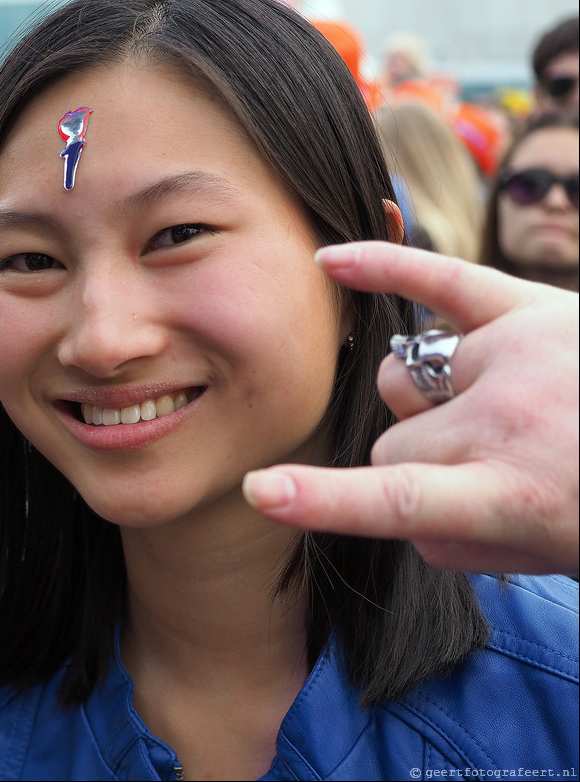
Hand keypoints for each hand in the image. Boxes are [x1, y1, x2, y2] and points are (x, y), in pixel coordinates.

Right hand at [244, 242, 578, 574]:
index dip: (326, 499)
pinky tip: (331, 260)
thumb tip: (401, 502)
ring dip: (428, 406)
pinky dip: (382, 267)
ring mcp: (512, 357)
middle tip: (490, 477)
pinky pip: (438, 278)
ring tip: (504, 414)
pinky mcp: (529, 308)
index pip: (398, 498)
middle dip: (418, 468)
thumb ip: (463, 537)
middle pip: (392, 446)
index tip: (263, 493)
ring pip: (404, 384)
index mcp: (519, 492)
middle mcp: (505, 418)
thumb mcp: (555, 553)